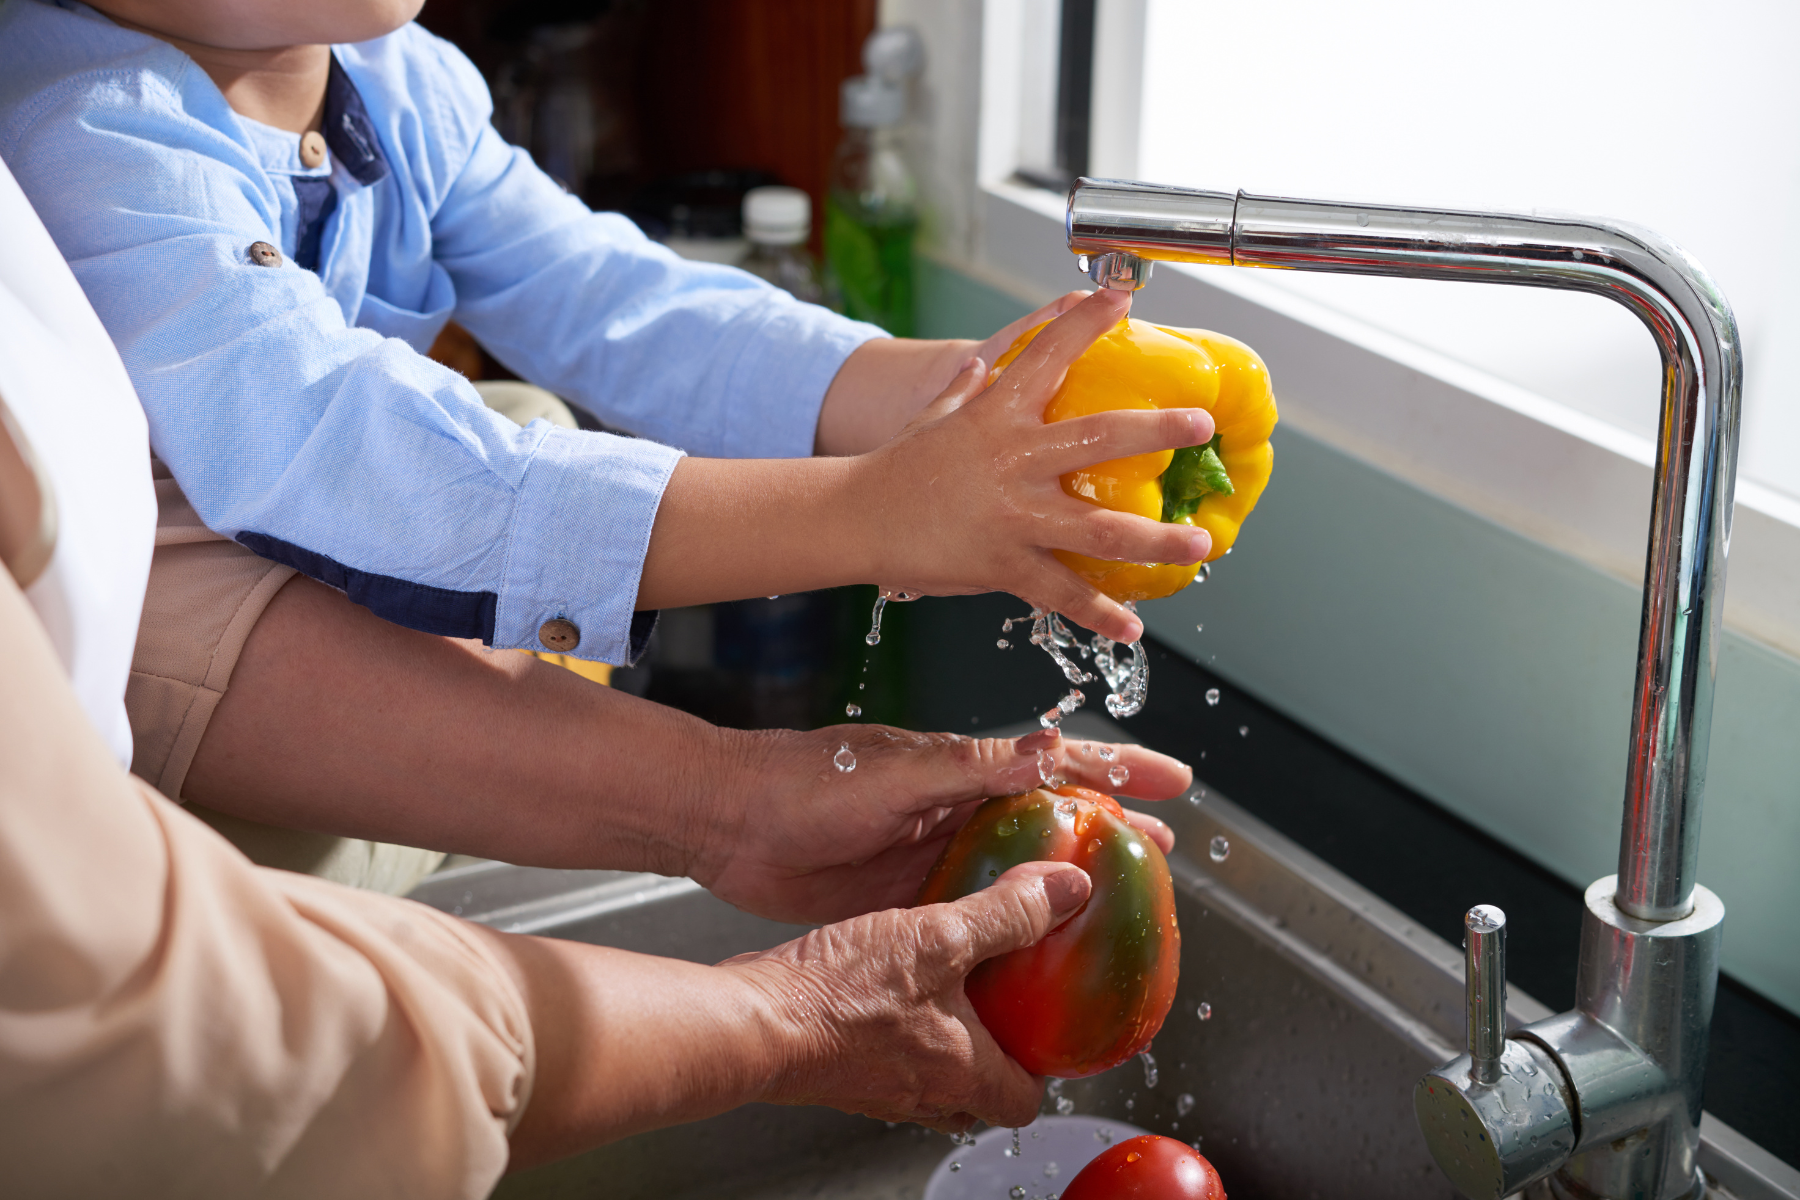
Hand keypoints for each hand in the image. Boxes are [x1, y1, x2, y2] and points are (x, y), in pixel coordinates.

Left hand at [695, 725, 1187, 924]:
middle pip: (1055, 821)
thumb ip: (970, 769)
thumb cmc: (806, 781)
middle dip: (1114, 831)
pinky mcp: (909, 898)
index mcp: (963, 769)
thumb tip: (1045, 753)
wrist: (733, 824)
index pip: (1058, 763)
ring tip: (1123, 902)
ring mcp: (936, 855)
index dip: (1120, 770)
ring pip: (1023, 871)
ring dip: (1072, 883)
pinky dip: (1015, 928)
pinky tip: (1041, 948)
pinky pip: (978, 914)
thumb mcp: (896, 774)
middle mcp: (958, 809)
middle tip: (1167, 851)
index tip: (1175, 779)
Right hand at [727, 861, 1093, 1130]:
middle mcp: (922, 1092)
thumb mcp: (938, 934)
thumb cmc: (837, 995)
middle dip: (992, 1054)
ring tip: (944, 986)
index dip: (1042, 1069)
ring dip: (942, 1039)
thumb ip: (1005, 912)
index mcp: (962, 1073)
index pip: (1024, 1103)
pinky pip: (884, 1058)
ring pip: (930, 1076)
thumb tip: (1063, 890)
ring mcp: (877, 1087)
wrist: (753, 1018)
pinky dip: (895, 1028)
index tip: (1047, 1030)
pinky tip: (885, 981)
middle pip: (978, 1094)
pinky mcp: (840, 1069)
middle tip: (1000, 1003)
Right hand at [848, 288, 1214, 642]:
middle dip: (1156, 430)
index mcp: (997, 414)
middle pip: (1099, 438)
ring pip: (1099, 528)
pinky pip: (1062, 594)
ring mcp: (1014, 514)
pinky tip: (1132, 630)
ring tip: (1199, 544)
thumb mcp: (932, 418)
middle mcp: (1014, 459)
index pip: (1047, 354)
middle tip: (1200, 426)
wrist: (856, 519)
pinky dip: (1099, 616)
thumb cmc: (896, 467)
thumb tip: (980, 364)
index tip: (1123, 295)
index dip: (1087, 321)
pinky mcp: (1004, 563)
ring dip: (1155, 538)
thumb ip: (963, 391)